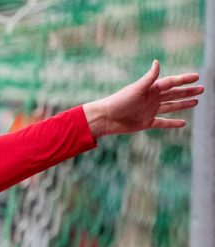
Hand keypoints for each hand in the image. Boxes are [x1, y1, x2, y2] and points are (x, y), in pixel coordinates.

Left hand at [82, 61, 202, 137]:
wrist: (105, 118)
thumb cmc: (118, 101)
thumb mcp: (136, 89)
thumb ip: (149, 78)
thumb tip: (157, 62)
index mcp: (150, 89)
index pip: (171, 82)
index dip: (184, 80)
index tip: (197, 76)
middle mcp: (152, 99)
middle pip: (174, 94)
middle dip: (187, 91)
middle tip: (202, 89)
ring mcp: (150, 110)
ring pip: (171, 107)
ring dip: (183, 104)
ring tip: (196, 101)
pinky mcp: (146, 122)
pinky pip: (162, 122)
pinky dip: (172, 123)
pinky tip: (183, 123)